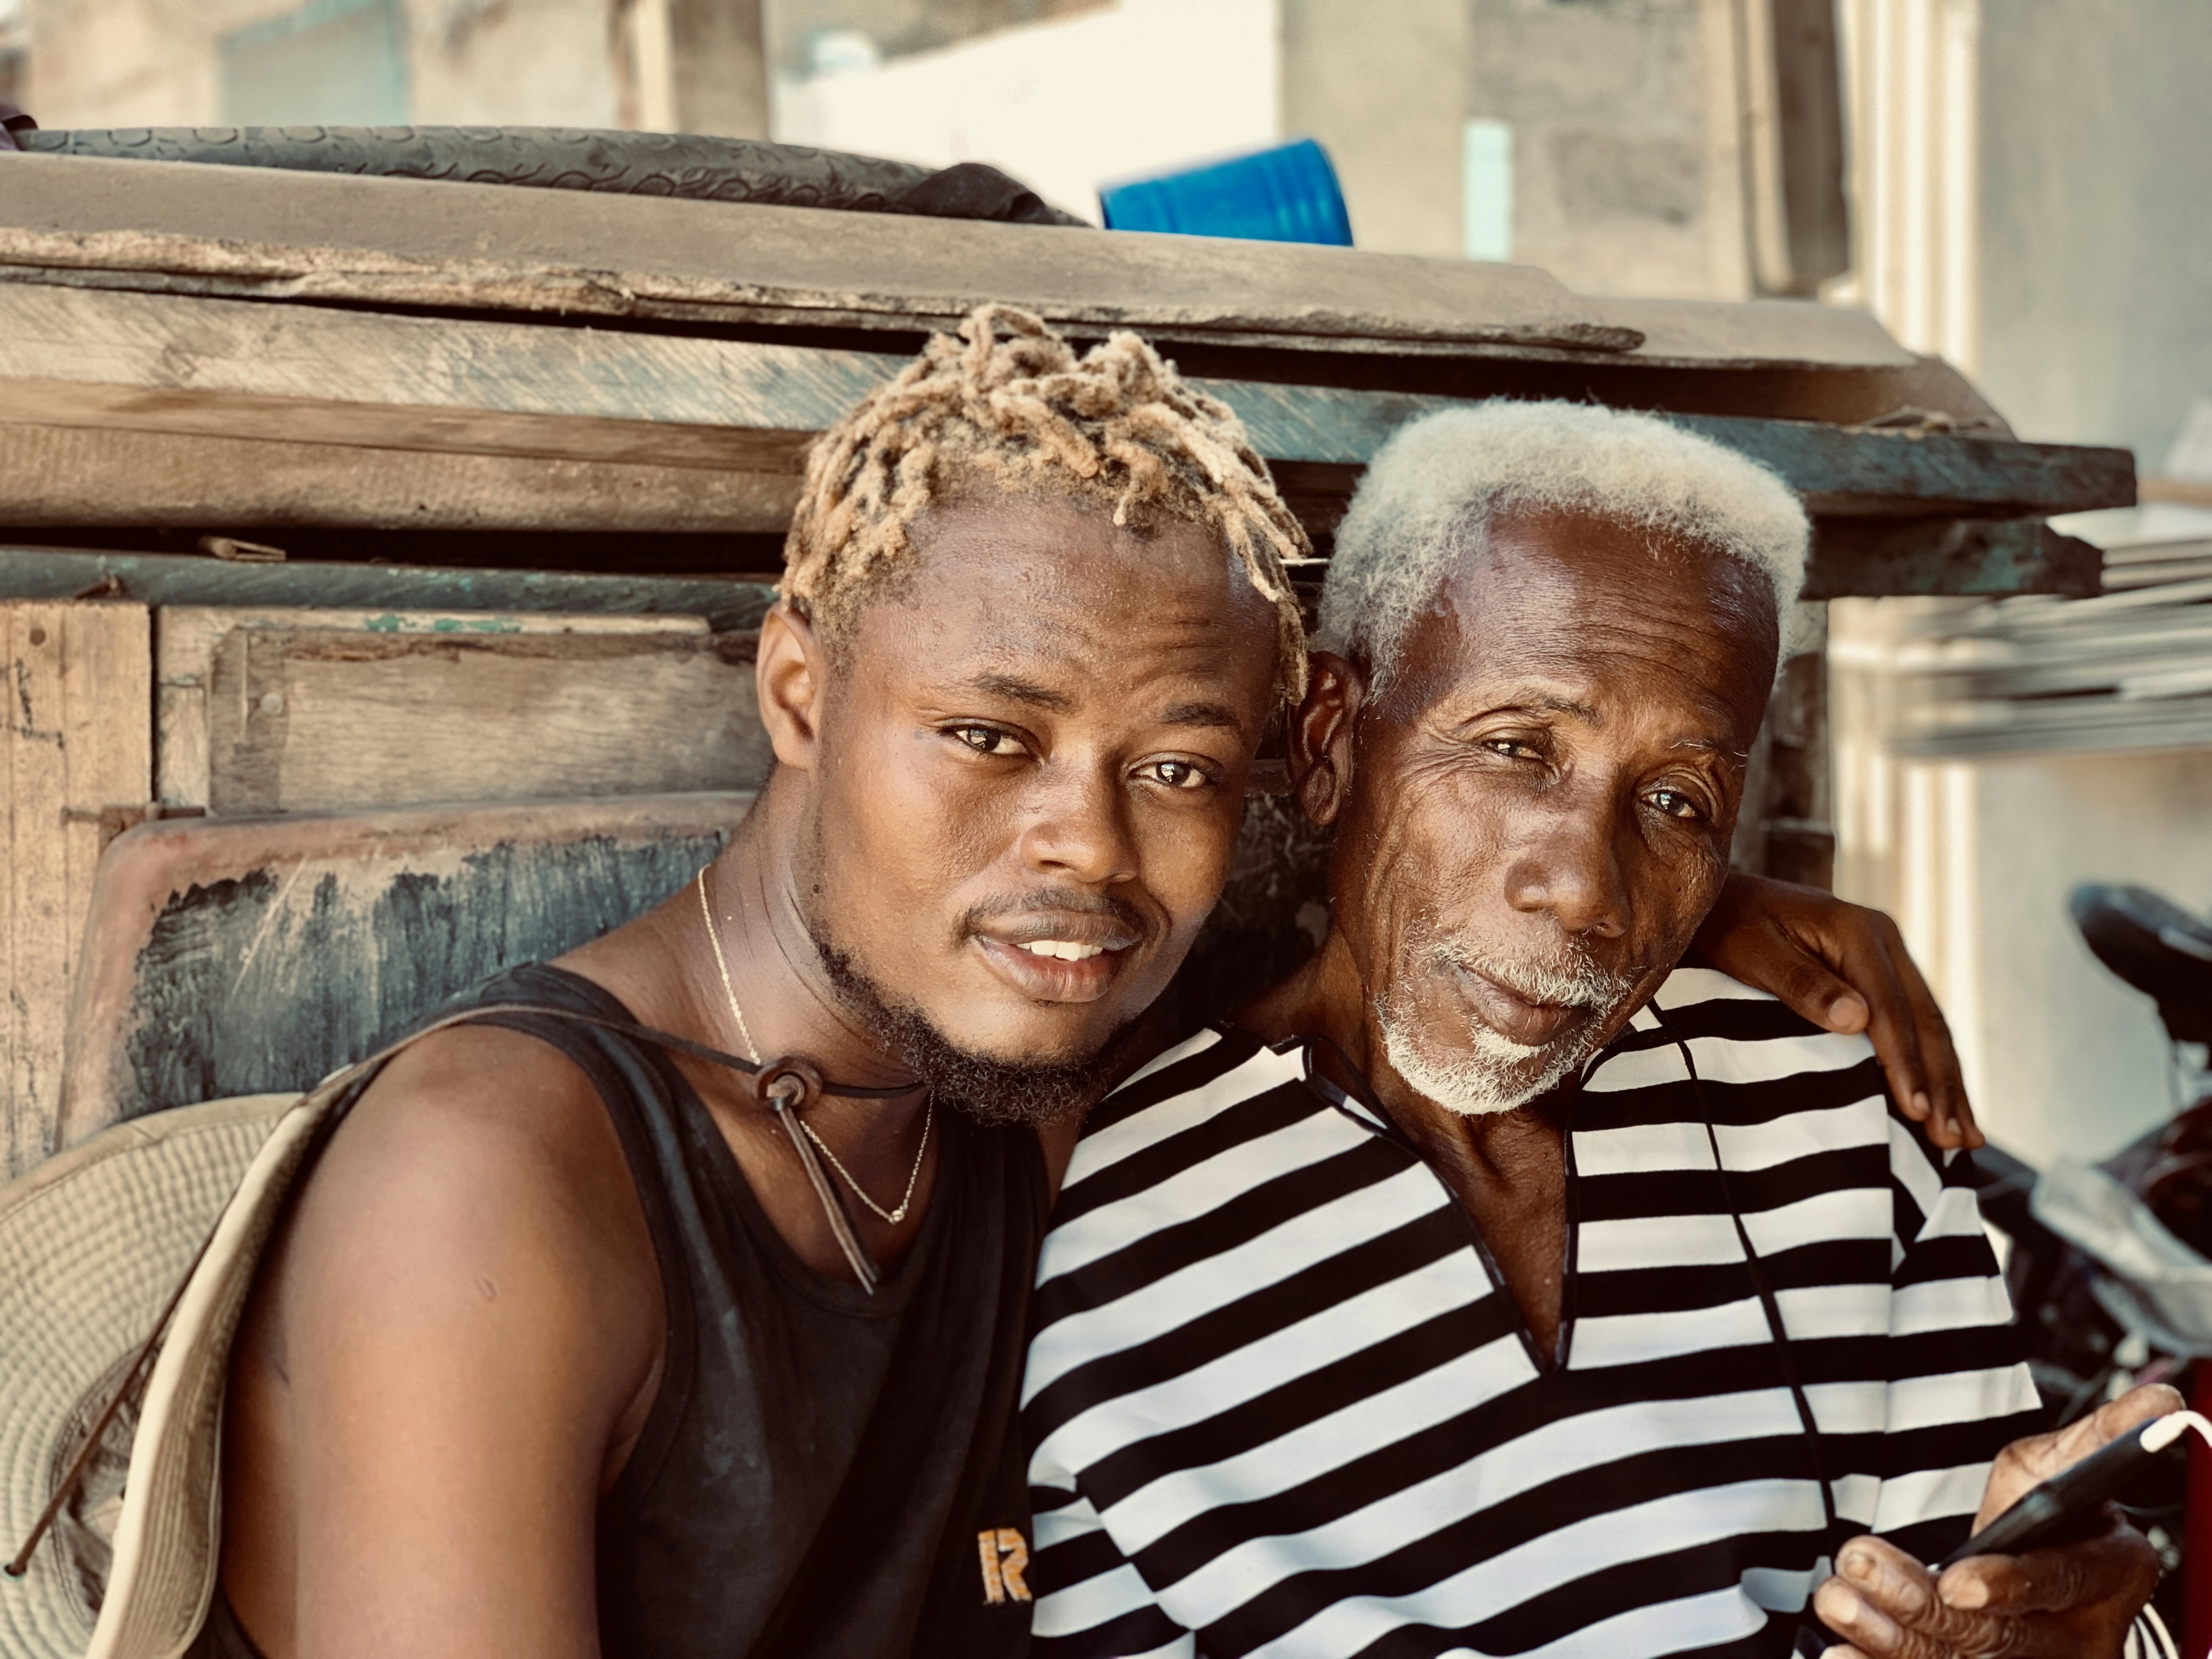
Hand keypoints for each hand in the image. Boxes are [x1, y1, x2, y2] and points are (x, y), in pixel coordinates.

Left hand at [1695, 872, 1979, 1148]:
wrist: (1722, 898)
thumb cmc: (1729, 927)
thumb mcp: (1753, 951)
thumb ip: (1801, 984)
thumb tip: (1857, 1021)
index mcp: (1857, 930)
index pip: (1890, 1008)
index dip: (1905, 1062)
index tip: (1914, 1111)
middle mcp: (1884, 940)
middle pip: (1924, 1020)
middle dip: (1941, 1083)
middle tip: (1953, 1140)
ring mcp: (1887, 956)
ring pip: (1930, 1027)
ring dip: (1949, 1083)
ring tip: (1965, 1138)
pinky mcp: (1881, 974)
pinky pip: (1915, 1024)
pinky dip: (1932, 1066)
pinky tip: (1945, 1104)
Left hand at [1812, 1384, 2175, 1657]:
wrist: (2030, 1560)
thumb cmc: (2049, 1509)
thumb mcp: (2065, 1463)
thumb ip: (2101, 1435)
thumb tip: (2162, 1398)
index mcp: (2112, 1574)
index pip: (2059, 1582)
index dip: (2010, 1584)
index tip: (1955, 1581)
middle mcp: (2084, 1635)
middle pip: (2002, 1636)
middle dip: (1920, 1604)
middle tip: (1855, 1565)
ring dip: (1892, 1640)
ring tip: (1835, 1600)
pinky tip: (1842, 1653)